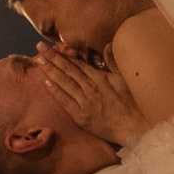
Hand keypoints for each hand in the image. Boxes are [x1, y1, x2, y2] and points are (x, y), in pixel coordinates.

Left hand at [30, 40, 146, 148]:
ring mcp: (84, 102)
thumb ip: (114, 62)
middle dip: (52, 58)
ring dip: (50, 71)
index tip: (53, 46)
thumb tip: (107, 46)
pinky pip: (65, 101)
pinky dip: (55, 91)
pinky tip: (46, 82)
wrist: (135, 127)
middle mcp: (90, 88)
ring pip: (64, 83)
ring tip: (39, 60)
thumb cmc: (134, 103)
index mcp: (100, 78)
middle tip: (39, 47)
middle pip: (67, 70)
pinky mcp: (81, 117)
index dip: (64, 54)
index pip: (78, 63)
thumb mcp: (127, 78)